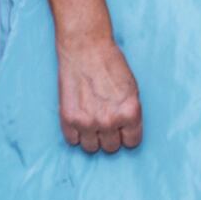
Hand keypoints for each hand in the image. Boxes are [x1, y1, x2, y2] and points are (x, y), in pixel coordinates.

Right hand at [58, 34, 140, 153]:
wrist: (86, 51)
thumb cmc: (112, 66)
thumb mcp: (132, 89)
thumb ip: (129, 113)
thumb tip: (126, 131)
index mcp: (130, 112)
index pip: (132, 141)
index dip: (128, 135)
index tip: (124, 129)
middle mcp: (109, 121)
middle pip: (112, 147)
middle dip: (111, 136)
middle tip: (107, 123)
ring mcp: (87, 122)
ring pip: (92, 148)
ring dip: (93, 138)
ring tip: (93, 122)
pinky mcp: (68, 120)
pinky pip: (73, 141)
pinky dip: (76, 133)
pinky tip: (80, 119)